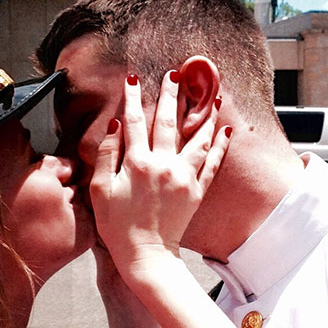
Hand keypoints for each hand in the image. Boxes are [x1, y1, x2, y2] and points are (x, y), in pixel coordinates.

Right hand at [90, 71, 230, 275]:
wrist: (145, 255)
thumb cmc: (117, 226)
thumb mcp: (101, 190)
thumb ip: (108, 154)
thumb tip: (116, 125)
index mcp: (138, 163)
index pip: (135, 121)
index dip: (133, 97)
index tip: (133, 78)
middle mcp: (163, 165)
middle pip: (168, 121)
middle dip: (171, 94)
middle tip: (175, 73)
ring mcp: (183, 177)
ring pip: (197, 138)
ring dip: (204, 114)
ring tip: (211, 95)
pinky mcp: (197, 191)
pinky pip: (213, 164)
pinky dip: (221, 146)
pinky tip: (226, 130)